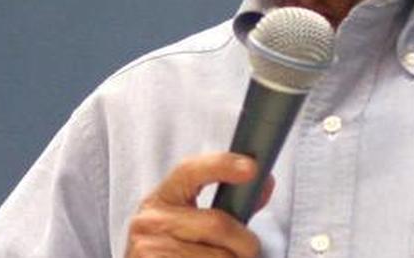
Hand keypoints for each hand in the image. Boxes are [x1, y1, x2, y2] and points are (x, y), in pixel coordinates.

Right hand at [126, 152, 274, 256]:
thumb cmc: (177, 248)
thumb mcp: (193, 220)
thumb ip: (229, 204)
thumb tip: (264, 183)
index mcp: (162, 197)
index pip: (190, 170)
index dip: (222, 165)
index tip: (252, 168)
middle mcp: (150, 220)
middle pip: (217, 224)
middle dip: (245, 242)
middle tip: (250, 251)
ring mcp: (149, 248)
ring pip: (218, 256)